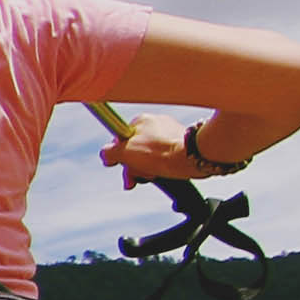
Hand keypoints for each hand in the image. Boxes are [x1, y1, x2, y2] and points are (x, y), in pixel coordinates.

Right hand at [104, 116, 227, 187]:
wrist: (193, 157)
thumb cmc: (161, 153)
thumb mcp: (124, 152)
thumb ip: (109, 152)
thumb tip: (106, 155)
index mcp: (140, 120)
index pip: (121, 139)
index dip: (119, 156)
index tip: (121, 166)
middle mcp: (156, 123)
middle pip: (136, 148)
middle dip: (134, 166)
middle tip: (136, 178)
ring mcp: (170, 132)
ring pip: (151, 154)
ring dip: (148, 168)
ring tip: (155, 175)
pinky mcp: (183, 143)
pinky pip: (166, 157)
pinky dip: (163, 166)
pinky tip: (166, 172)